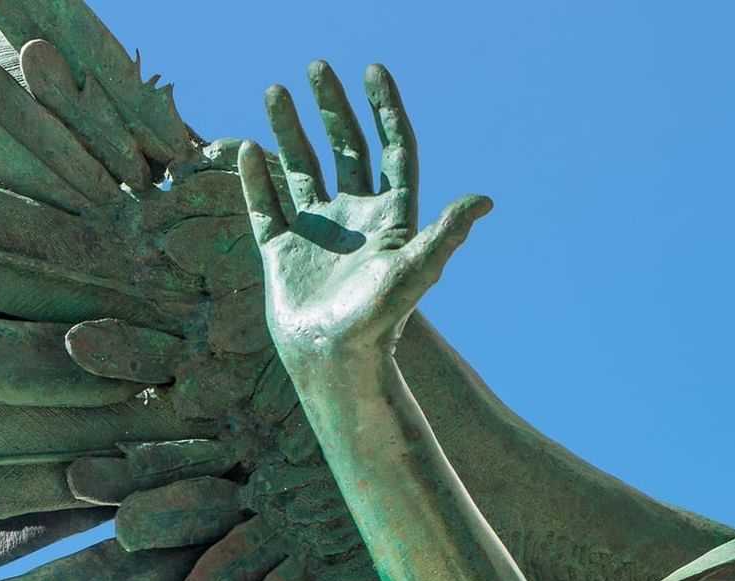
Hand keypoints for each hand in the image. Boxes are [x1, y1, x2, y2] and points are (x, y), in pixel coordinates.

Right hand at [239, 63, 491, 361]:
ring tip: (275, 90)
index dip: (385, 110)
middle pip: (346, 149)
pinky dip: (256, 177)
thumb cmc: (379, 320)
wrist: (334, 360)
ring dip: (289, 130)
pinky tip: (248, 146)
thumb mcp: (417, 270)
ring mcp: (317, 232)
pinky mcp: (283, 250)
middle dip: (332, 108)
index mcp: (390, 217)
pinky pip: (266, 204)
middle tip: (318, 67)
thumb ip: (447, 232)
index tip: (373, 71)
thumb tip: (486, 200)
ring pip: (302, 168)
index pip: (391, 150)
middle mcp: (355, 219)